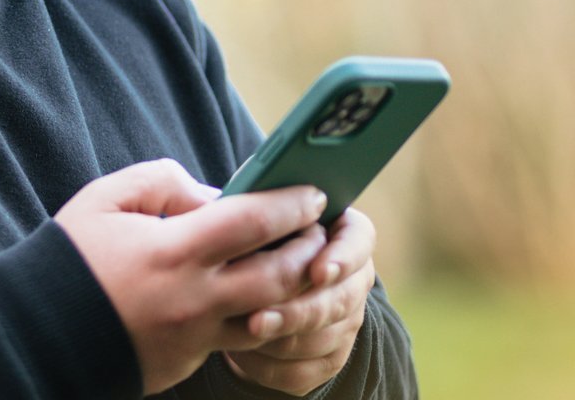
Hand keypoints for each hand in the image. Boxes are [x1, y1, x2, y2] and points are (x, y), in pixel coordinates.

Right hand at [54, 160, 328, 394]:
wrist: (36, 330)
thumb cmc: (70, 257)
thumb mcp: (105, 198)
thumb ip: (162, 181)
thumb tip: (212, 195)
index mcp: (174, 251)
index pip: (255, 222)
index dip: (291, 204)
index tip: (313, 193)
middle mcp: (194, 299)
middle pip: (280, 275)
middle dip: (308, 248)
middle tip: (318, 229)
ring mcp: (195, 337)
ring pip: (271, 316)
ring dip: (295, 289)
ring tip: (300, 265)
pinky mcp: (188, 362)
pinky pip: (238, 340)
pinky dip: (259, 317)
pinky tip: (260, 297)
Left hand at [222, 208, 376, 395]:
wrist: (249, 287)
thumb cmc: (250, 239)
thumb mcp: (250, 216)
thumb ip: (248, 207)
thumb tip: (216, 203)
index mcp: (342, 234)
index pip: (359, 241)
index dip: (343, 258)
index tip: (319, 272)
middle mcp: (353, 279)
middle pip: (340, 299)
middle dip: (298, 312)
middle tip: (258, 319)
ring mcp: (346, 322)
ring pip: (322, 338)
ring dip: (281, 339)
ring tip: (240, 332)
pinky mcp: (328, 359)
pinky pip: (305, 370)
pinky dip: (271, 365)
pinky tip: (242, 353)